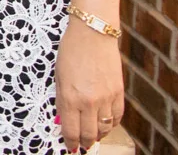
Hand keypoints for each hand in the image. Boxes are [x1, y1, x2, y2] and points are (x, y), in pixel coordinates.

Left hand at [55, 21, 123, 152]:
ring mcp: (107, 98)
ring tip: (92, 135)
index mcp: (71, 97)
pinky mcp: (119, 92)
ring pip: (105, 129)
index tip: (69, 147)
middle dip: (84, 142)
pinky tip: (105, 123)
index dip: (70, 142)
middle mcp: (90, 101)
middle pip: (89, 135)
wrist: (93, 33)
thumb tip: (64, 121)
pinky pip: (117, 117)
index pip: (71, 131)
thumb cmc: (70, 51)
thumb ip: (62, 101)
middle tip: (80, 144)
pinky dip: (111, 124)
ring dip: (98, 135)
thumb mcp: (59, 77)